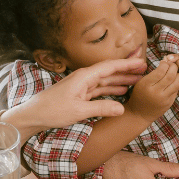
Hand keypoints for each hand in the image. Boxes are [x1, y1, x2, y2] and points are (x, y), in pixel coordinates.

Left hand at [2, 58, 145, 138]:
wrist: (33, 115)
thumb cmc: (52, 111)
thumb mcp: (79, 111)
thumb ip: (101, 108)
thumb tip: (122, 108)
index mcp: (84, 77)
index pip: (110, 66)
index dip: (127, 64)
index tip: (142, 62)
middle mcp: (84, 78)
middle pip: (110, 71)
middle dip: (127, 70)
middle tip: (145, 70)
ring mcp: (82, 86)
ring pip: (106, 81)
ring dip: (121, 80)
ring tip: (137, 81)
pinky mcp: (79, 94)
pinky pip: (100, 89)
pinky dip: (111, 90)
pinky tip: (121, 92)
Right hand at [126, 55, 178, 121]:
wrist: (139, 114)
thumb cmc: (139, 94)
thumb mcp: (141, 82)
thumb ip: (153, 72)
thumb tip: (166, 60)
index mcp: (146, 85)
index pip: (161, 70)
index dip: (166, 64)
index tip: (165, 63)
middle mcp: (156, 92)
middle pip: (171, 75)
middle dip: (174, 67)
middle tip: (173, 65)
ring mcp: (164, 99)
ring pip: (177, 83)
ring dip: (178, 75)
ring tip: (175, 72)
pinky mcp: (169, 103)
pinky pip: (177, 90)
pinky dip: (177, 83)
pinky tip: (174, 80)